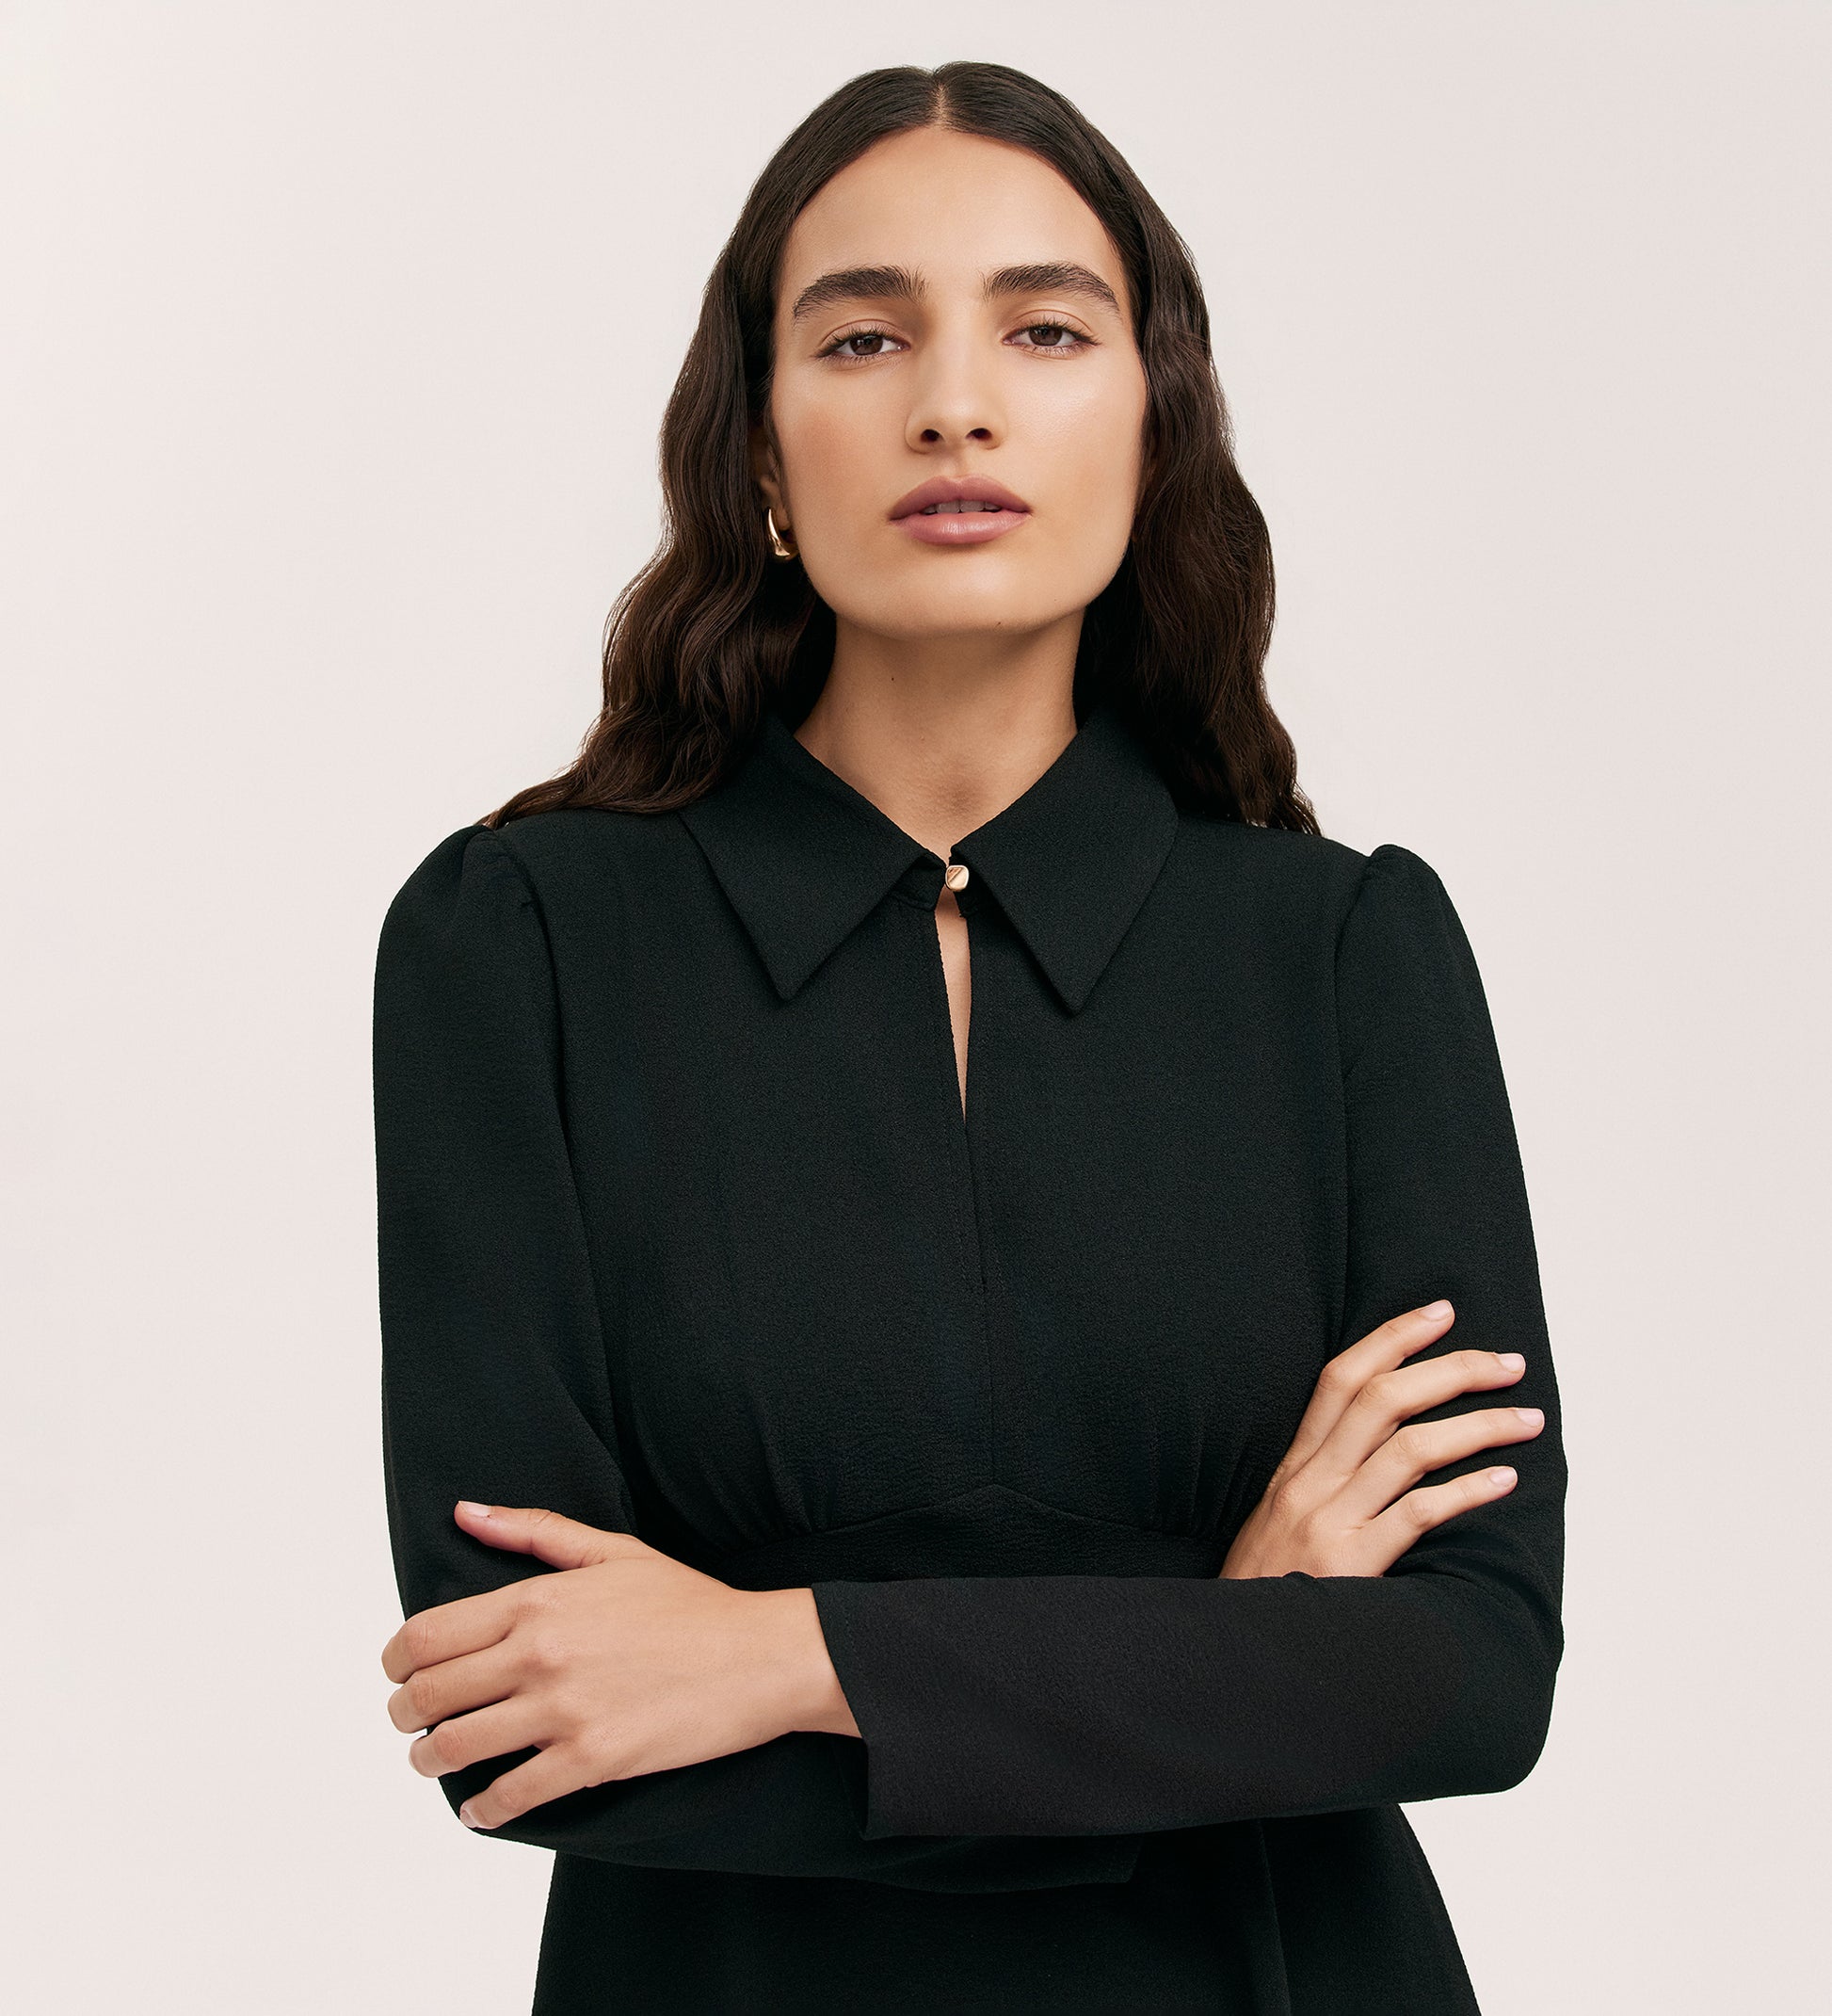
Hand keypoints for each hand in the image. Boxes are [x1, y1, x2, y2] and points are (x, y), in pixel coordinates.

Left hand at [380, 1502, 856, 1830]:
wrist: (759, 1655)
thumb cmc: (690, 1602)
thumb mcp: (613, 1551)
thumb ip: (533, 1530)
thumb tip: (467, 1513)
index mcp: (537, 1599)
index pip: (427, 1634)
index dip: (395, 1661)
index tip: (398, 1675)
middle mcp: (539, 1653)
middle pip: (429, 1694)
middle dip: (404, 1714)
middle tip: (408, 1722)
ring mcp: (562, 1710)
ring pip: (456, 1748)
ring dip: (430, 1761)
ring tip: (433, 1761)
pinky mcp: (590, 1760)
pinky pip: (510, 1795)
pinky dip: (484, 1810)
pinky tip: (482, 1808)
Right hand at [1220, 1300, 1543, 1579]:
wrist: (1231, 1655)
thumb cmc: (1264, 1593)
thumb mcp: (1275, 1524)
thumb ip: (1319, 1485)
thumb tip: (1383, 1451)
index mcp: (1292, 1467)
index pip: (1341, 1379)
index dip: (1392, 1338)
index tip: (1440, 1313)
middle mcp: (1309, 1483)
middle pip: (1383, 1399)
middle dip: (1452, 1370)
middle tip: (1508, 1362)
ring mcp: (1329, 1521)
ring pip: (1410, 1448)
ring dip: (1477, 1426)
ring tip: (1528, 1420)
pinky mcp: (1351, 1564)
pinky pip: (1417, 1514)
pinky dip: (1466, 1492)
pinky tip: (1503, 1481)